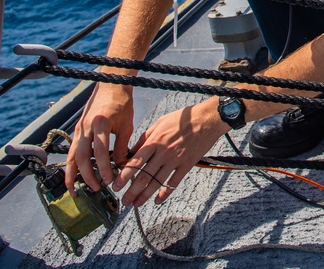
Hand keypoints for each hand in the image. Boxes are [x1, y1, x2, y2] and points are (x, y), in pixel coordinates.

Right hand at [65, 83, 133, 193]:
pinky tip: (74, 177)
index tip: (109, 181)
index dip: (104, 167)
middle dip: (87, 175)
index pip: (100, 151)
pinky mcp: (77, 130)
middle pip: (82, 157)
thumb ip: (122, 146)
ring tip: (75, 190)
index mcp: (100, 123)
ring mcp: (78, 129)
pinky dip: (72, 165)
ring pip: (72, 156)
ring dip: (72, 175)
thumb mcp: (126, 124)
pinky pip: (72, 151)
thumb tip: (122, 167)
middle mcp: (85, 127)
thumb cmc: (122, 103)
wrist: (110, 84)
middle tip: (95, 189)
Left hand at [112, 99, 226, 206]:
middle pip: (144, 175)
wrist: (207, 119)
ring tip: (136, 204)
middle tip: (124, 201)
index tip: (116, 185)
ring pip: (157, 182)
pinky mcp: (187, 164)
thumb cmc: (182, 119)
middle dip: (132, 191)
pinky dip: (165, 193)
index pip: (135, 161)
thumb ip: (145, 137)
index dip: (124, 175)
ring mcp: (176, 159)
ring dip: (145, 195)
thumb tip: (132, 151)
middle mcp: (163, 152)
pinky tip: (157, 200)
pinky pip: (174, 182)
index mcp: (155, 140)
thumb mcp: (160, 122)